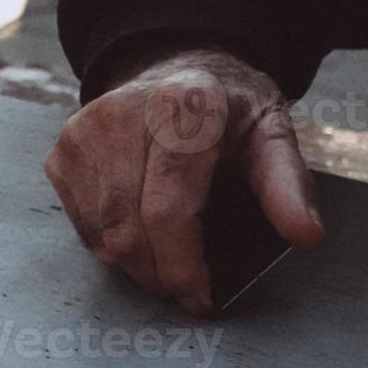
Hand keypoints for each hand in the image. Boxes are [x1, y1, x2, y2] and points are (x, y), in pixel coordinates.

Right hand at [44, 48, 324, 314]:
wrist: (173, 67)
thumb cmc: (226, 111)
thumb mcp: (270, 134)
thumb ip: (287, 185)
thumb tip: (306, 237)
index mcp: (185, 105)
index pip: (168, 208)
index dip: (182, 266)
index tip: (200, 299)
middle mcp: (123, 114)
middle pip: (130, 229)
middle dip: (158, 275)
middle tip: (184, 291)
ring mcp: (83, 134)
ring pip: (103, 234)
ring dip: (135, 265)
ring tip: (165, 265)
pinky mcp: (62, 153)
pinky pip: (83, 225)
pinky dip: (111, 246)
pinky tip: (139, 236)